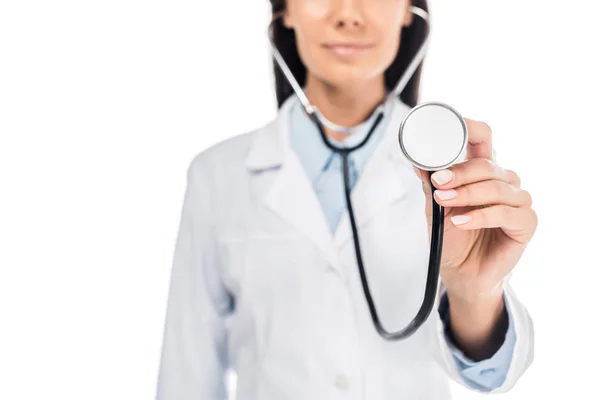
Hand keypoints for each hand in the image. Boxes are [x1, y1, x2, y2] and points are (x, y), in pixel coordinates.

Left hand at [413, 119, 537, 303]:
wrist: (461, 273)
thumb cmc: (452, 236)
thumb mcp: (435, 208)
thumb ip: (431, 184)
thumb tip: (418, 161)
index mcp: (483, 170)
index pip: (483, 138)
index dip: (470, 128)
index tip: (449, 128)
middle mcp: (504, 181)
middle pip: (487, 165)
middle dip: (459, 172)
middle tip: (437, 182)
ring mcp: (518, 201)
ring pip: (496, 187)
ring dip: (467, 193)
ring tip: (444, 202)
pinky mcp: (526, 223)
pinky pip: (506, 213)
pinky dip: (481, 216)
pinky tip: (461, 221)